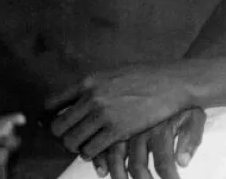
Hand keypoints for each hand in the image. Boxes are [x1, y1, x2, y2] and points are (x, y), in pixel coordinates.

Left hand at [46, 67, 192, 159]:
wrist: (174, 82)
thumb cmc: (147, 76)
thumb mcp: (115, 73)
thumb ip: (95, 86)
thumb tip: (75, 101)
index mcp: (89, 81)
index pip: (52, 104)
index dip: (51, 116)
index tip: (58, 122)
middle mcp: (92, 97)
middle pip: (58, 127)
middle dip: (64, 135)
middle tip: (76, 136)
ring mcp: (104, 115)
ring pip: (72, 142)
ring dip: (77, 146)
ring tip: (88, 143)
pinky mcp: (117, 130)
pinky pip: (90, 150)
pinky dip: (91, 153)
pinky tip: (100, 148)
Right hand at [92, 109, 206, 178]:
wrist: (169, 76)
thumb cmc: (183, 102)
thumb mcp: (195, 116)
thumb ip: (191, 139)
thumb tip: (184, 162)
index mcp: (163, 130)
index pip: (164, 162)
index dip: (168, 176)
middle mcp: (143, 129)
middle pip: (138, 166)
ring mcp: (126, 123)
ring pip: (116, 156)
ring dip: (118, 174)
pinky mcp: (113, 119)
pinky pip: (102, 142)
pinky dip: (99, 158)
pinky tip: (102, 170)